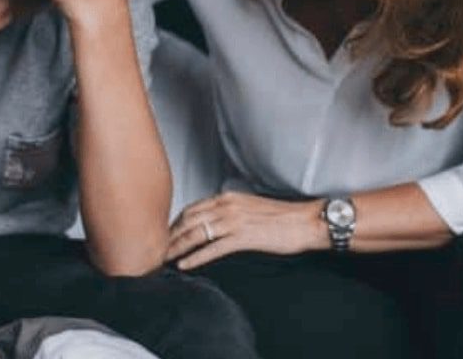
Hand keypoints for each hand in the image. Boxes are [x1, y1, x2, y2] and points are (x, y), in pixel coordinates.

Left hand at [166, 192, 325, 269]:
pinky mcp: (243, 237)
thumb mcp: (249, 207)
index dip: (176, 223)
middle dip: (170, 236)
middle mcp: (227, 206)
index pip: (192, 209)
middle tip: (157, 249)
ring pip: (196, 234)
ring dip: (177, 247)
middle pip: (188, 220)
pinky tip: (184, 265)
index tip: (167, 235)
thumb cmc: (282, 217)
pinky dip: (195, 257)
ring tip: (164, 259)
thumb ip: (230, 212)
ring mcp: (234, 221)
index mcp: (227, 197)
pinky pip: (212, 248)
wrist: (306, 221)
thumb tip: (215, 223)